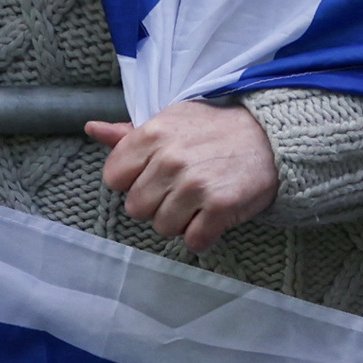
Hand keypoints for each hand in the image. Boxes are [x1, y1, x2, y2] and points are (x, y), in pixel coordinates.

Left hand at [83, 97, 280, 250]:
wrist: (270, 137)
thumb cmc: (214, 130)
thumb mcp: (170, 122)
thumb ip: (128, 134)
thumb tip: (92, 128)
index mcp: (152, 136)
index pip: (114, 178)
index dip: (132, 182)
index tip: (152, 177)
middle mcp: (169, 160)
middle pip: (136, 209)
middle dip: (155, 205)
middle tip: (179, 191)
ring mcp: (194, 185)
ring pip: (162, 227)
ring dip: (179, 221)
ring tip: (197, 202)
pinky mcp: (220, 207)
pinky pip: (193, 241)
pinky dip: (202, 235)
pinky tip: (212, 217)